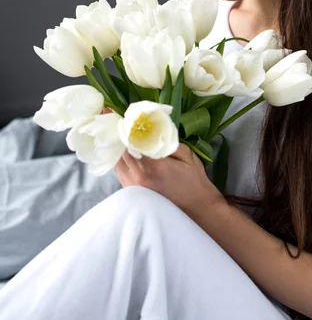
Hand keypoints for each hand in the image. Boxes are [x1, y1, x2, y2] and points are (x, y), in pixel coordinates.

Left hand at [101, 107, 225, 216]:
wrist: (197, 210)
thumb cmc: (195, 182)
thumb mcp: (186, 155)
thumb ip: (167, 141)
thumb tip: (151, 127)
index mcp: (152, 166)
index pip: (128, 140)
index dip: (118, 124)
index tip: (109, 109)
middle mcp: (137, 177)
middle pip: (117, 150)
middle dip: (111, 131)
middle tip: (105, 114)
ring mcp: (132, 187)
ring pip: (115, 161)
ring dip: (112, 144)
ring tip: (108, 128)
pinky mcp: (132, 193)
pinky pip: (119, 171)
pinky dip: (118, 157)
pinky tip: (118, 147)